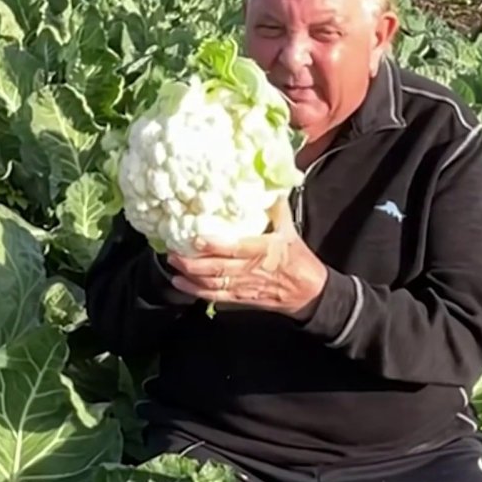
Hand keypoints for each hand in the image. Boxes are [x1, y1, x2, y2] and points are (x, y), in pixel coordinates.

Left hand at [166, 197, 327, 319]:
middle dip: (192, 262)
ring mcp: (245, 286)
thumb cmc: (298, 258)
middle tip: (172, 251)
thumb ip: (275, 208)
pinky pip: (215, 296)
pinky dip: (196, 291)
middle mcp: (252, 269)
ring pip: (212, 283)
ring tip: (173, 264)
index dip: (214, 245)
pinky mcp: (241, 298)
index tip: (195, 238)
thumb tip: (267, 183)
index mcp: (265, 250)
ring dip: (190, 275)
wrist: (308, 291)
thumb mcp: (290, 229)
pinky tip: (180, 283)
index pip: (236, 248)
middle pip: (217, 268)